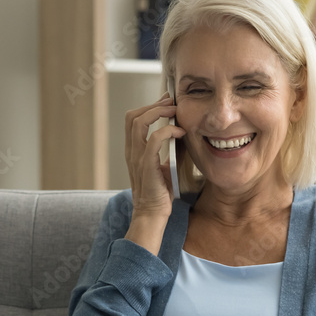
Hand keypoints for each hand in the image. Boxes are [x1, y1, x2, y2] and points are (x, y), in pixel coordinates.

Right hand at [124, 92, 184, 220]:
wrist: (152, 213)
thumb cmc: (159, 192)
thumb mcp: (164, 165)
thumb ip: (170, 148)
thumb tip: (183, 132)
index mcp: (133, 150)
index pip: (133, 119)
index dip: (149, 106)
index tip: (166, 102)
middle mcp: (131, 151)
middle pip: (132, 116)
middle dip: (153, 104)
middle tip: (172, 102)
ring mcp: (136, 157)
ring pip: (139, 122)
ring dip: (158, 111)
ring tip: (175, 112)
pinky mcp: (146, 164)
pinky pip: (153, 139)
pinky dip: (167, 130)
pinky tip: (180, 132)